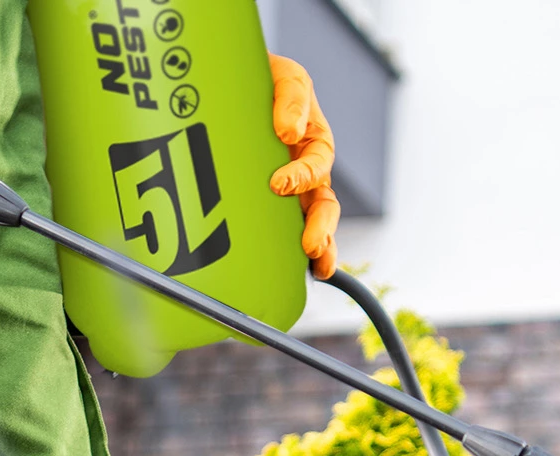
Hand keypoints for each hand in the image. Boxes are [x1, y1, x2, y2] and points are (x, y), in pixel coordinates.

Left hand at [268, 54, 339, 277]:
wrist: (235, 84)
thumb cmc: (267, 80)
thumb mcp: (286, 77)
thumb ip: (292, 98)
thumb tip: (289, 132)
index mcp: (314, 146)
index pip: (317, 168)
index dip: (303, 178)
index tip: (279, 183)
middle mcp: (307, 174)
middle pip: (324, 208)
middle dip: (322, 229)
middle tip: (312, 246)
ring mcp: (291, 195)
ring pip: (313, 227)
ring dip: (320, 249)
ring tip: (318, 269)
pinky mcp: (268, 208)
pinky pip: (283, 234)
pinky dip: (291, 256)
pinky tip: (292, 275)